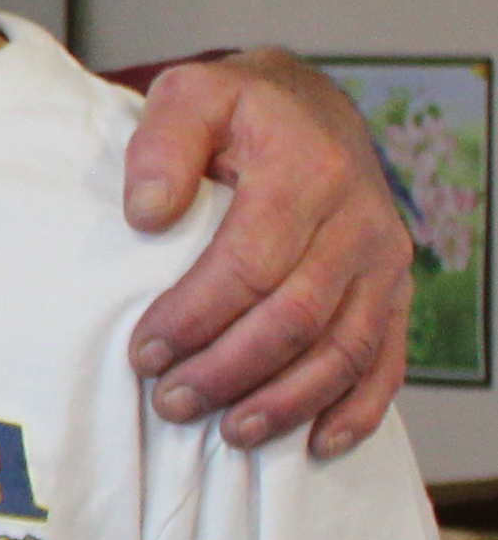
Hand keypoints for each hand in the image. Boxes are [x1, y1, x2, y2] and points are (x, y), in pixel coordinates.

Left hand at [123, 48, 410, 456]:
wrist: (311, 109)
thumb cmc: (240, 111)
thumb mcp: (191, 95)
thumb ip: (161, 143)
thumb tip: (147, 212)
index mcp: (309, 172)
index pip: (251, 264)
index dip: (196, 317)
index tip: (143, 354)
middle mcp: (360, 222)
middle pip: (296, 318)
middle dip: (229, 370)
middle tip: (170, 402)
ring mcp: (385, 262)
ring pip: (344, 350)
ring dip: (285, 401)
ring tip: (227, 432)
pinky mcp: (395, 291)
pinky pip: (388, 360)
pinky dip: (356, 409)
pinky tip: (317, 444)